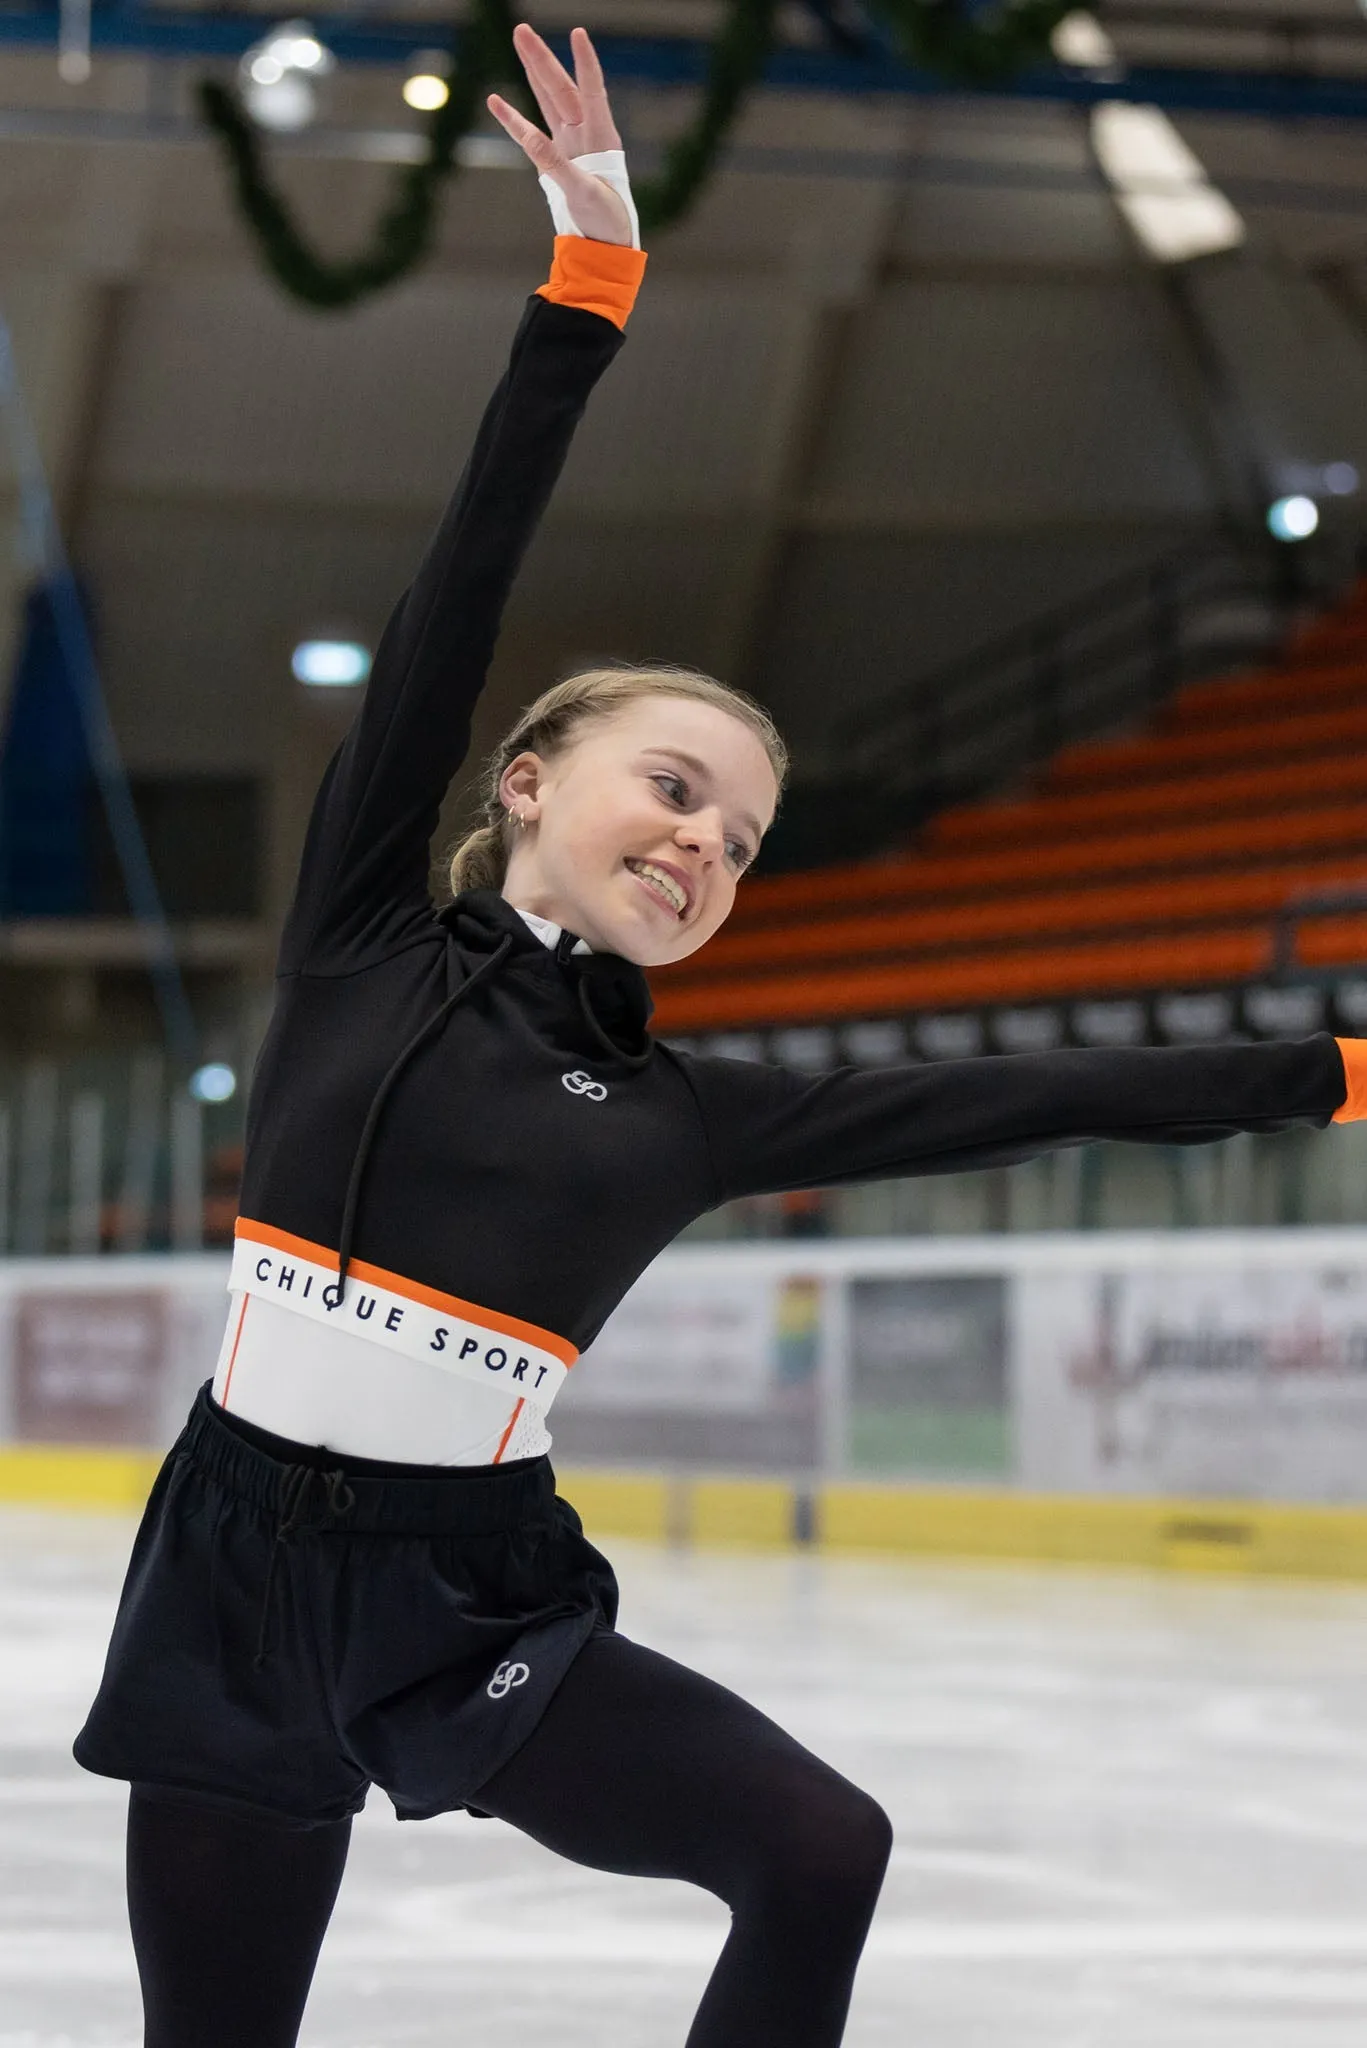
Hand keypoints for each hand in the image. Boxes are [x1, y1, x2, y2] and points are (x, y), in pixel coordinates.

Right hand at [488, 24, 633, 247]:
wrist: (606, 242)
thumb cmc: (606, 219)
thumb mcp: (583, 194)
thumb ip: (556, 165)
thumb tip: (529, 137)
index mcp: (603, 137)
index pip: (593, 90)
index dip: (585, 63)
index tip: (578, 33)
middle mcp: (585, 133)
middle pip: (561, 88)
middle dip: (541, 59)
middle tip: (521, 30)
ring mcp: (569, 143)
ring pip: (548, 100)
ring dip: (533, 73)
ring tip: (518, 43)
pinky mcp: (554, 157)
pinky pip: (531, 132)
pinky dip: (514, 119)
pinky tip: (496, 101)